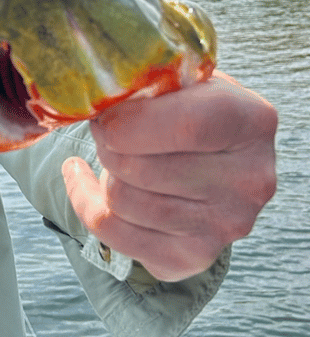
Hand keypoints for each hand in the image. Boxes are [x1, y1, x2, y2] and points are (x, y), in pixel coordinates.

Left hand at [62, 70, 276, 281]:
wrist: (207, 159)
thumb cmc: (183, 108)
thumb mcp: (177, 80)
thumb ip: (145, 80)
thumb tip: (93, 94)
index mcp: (251, 121)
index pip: (187, 127)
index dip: (128, 121)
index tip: (104, 113)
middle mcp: (250, 180)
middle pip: (139, 168)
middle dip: (106, 144)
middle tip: (106, 131)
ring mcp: (225, 225)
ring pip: (122, 200)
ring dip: (102, 172)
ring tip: (111, 153)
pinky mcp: (192, 257)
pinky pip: (110, 230)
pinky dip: (84, 201)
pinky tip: (84, 178)